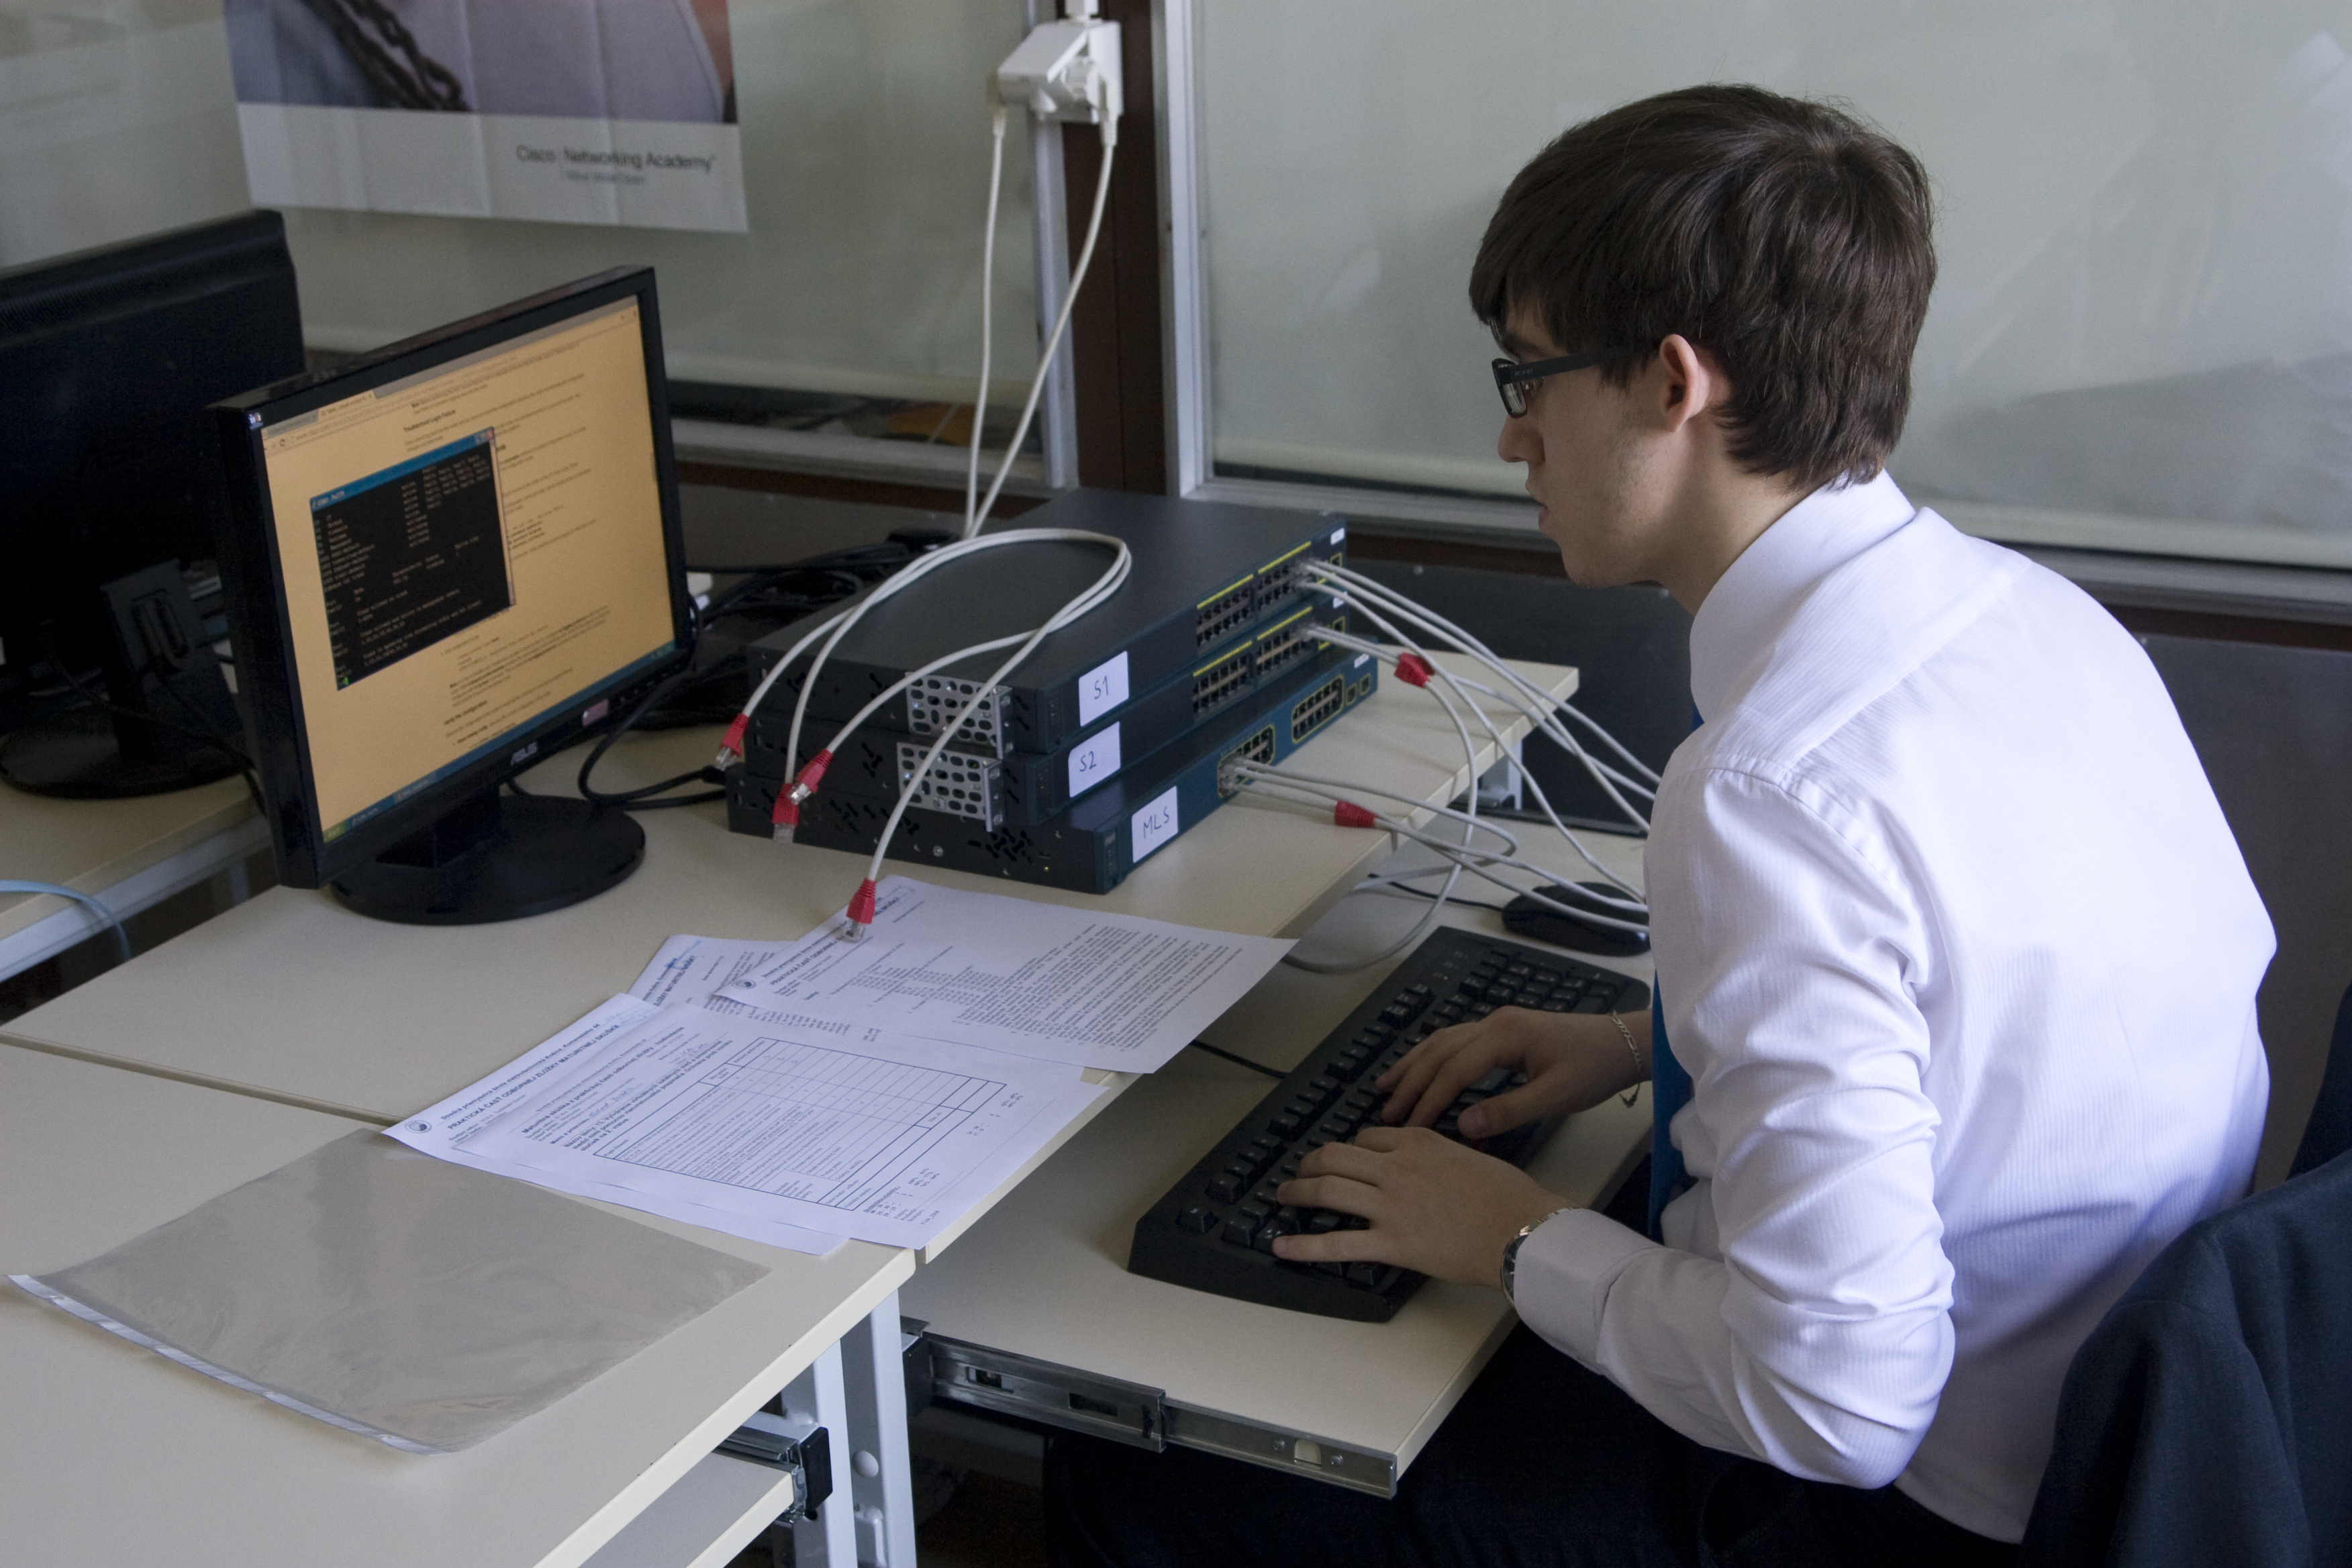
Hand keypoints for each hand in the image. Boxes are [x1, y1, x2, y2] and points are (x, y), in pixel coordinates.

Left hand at [1272, 1126, 1564, 1285]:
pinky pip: (1337, 1243)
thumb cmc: (1510, 1197)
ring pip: (1328, 1188)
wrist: (1523, 1230)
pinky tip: (1280, 1247)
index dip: (1351, 1148)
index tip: (1345, 1159)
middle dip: (1310, 1162)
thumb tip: (1429, 1167)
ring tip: (1283, 1197)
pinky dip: (1304, 1246)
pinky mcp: (1391, 1243)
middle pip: (1336, 1155)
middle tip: (1299, 1172)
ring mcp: (1391, 1205)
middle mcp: (1397, 1167)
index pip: (1368, 1136)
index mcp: (1419, 1142)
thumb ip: (1441, 1156)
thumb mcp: (1472, 1157)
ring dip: (1298, 1192)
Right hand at [1377, 1007, 1648, 1137]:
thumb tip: (1462, 1127)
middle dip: (1409, 1081)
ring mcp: (1498, 1023)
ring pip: (1442, 1041)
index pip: (1454, 1069)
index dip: (1428, 1099)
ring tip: (1385, 1086)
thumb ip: (1508, 1111)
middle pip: (1439, 1050)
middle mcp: (1494, 1023)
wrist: (1623, 1042)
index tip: (1408, 1127)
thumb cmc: (1594, 1069)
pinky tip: (1422, 1069)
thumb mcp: (1555, 1097)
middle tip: (1385, 1111)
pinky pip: (1456, 1041)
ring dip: (1413, 1064)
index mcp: (1505, 1036)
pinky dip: (1432, 1057)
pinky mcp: (1504, 1029)